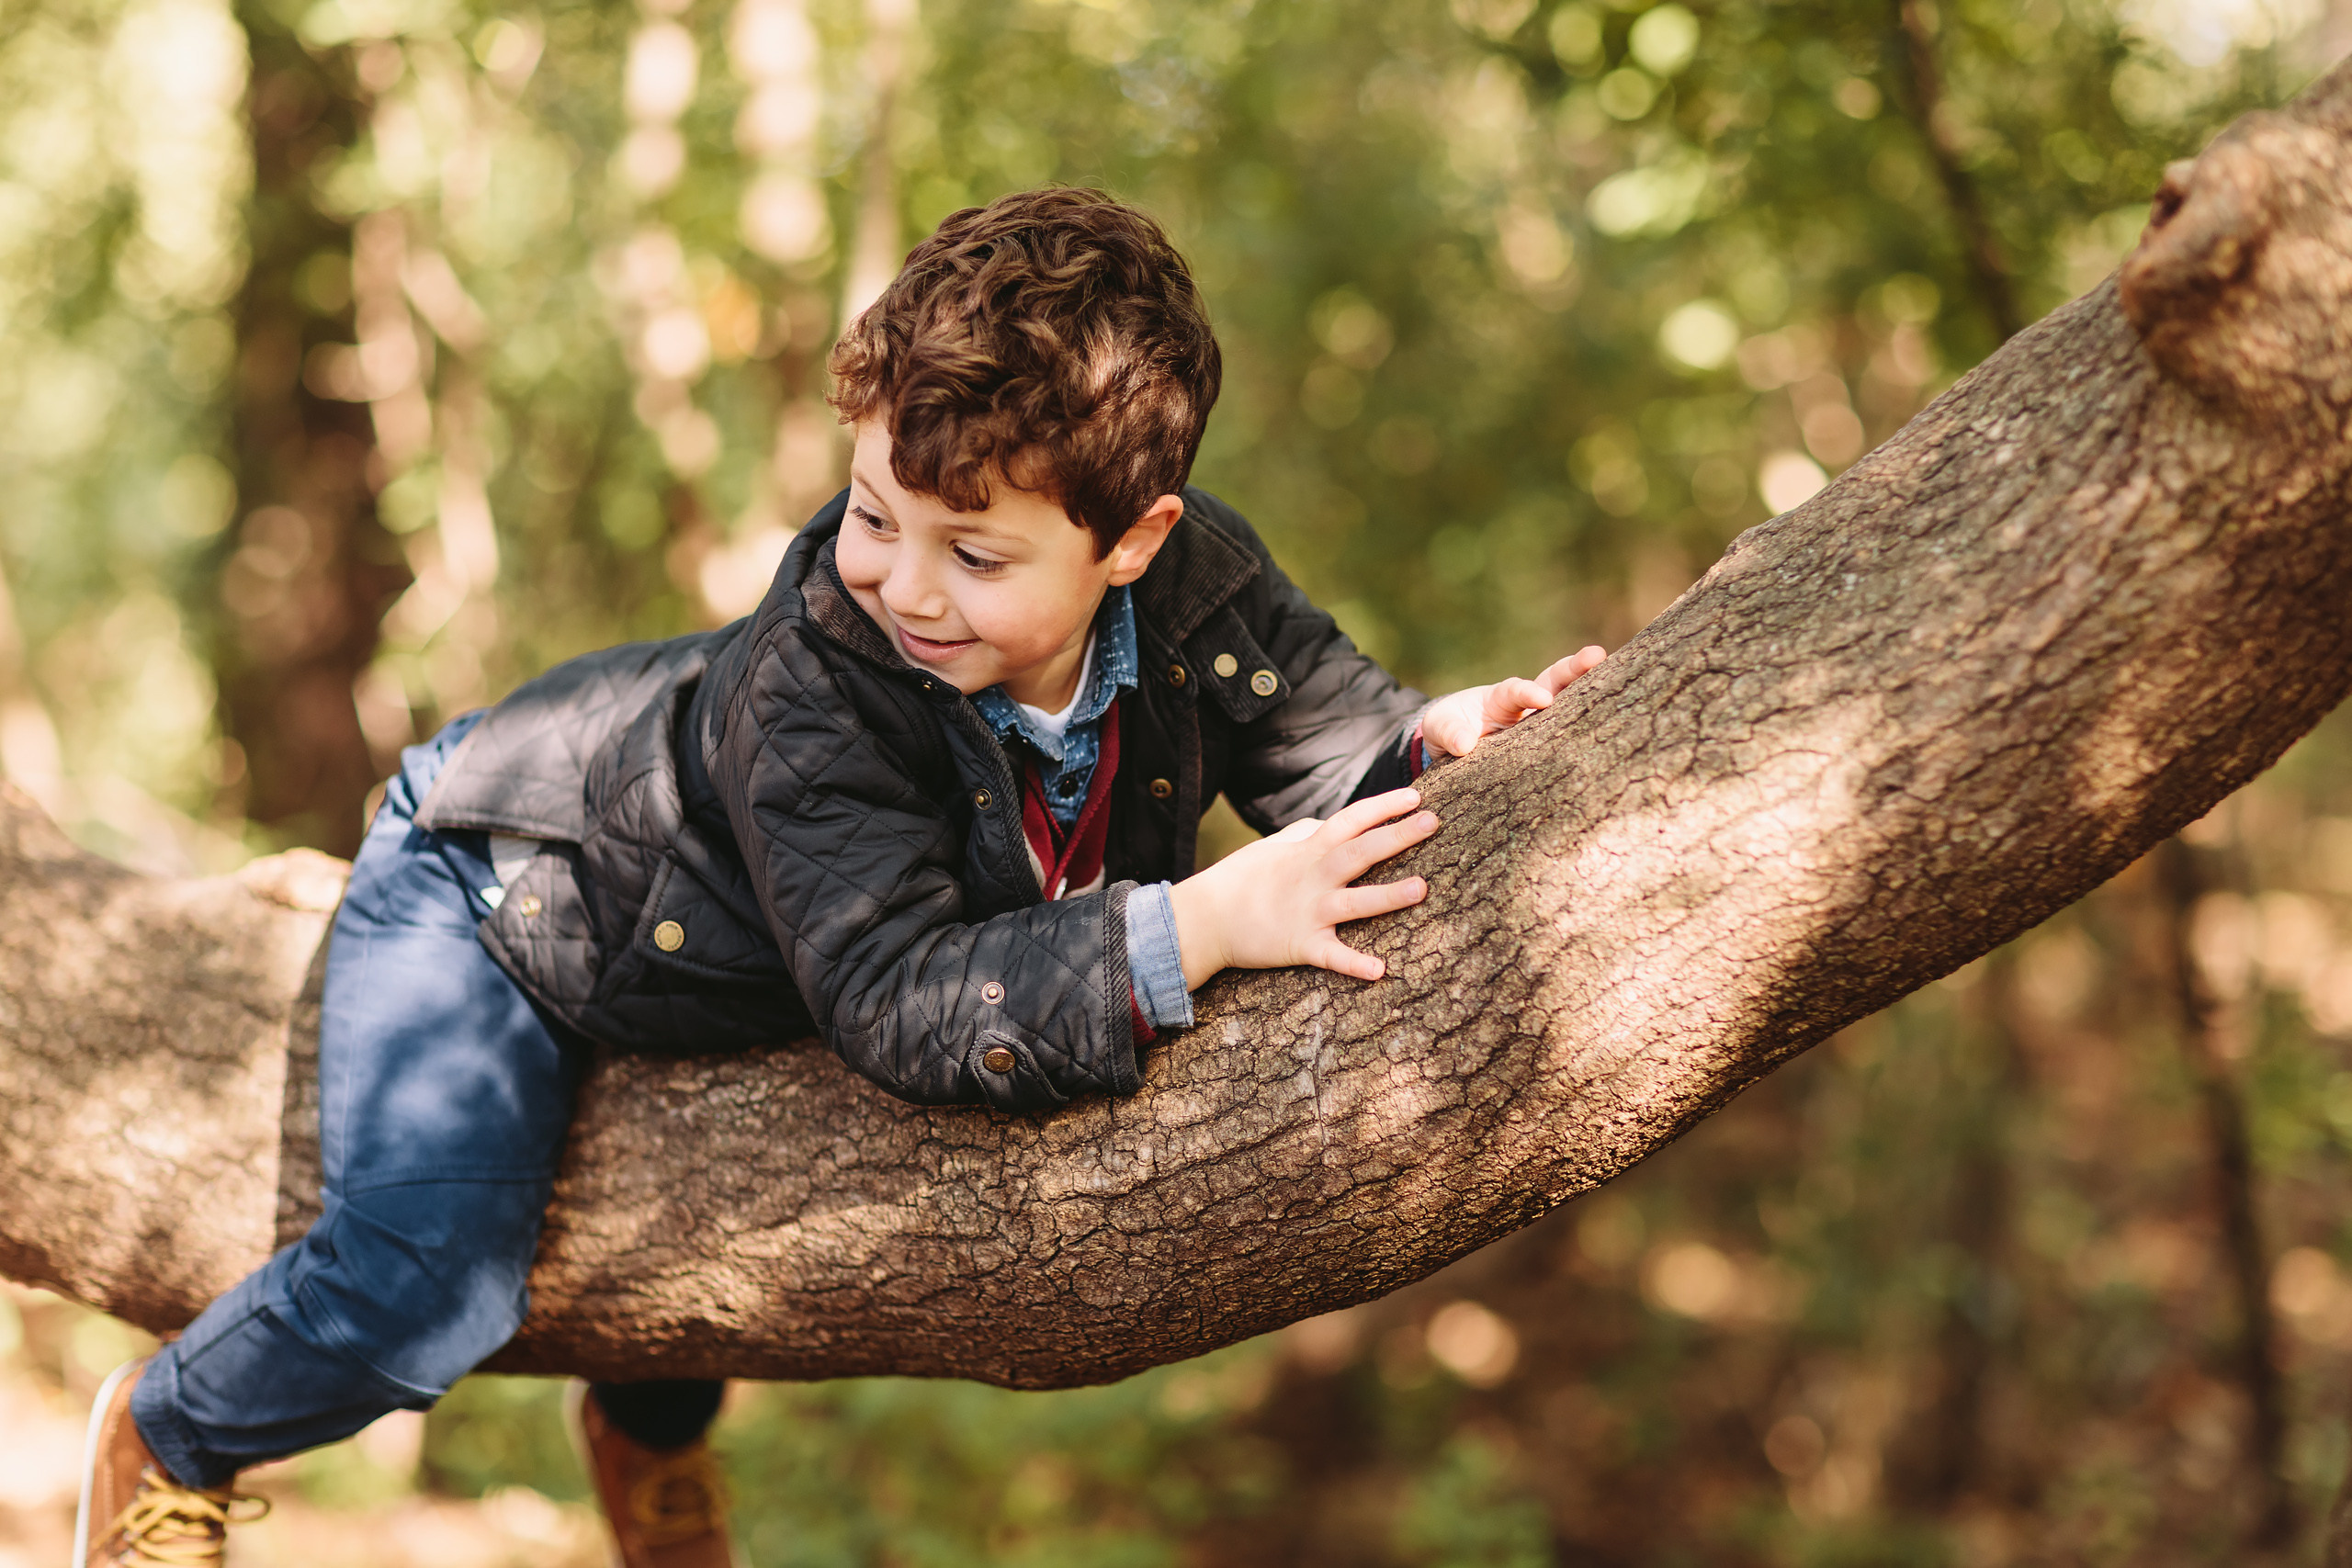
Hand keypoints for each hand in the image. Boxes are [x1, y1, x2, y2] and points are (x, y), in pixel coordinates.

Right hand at [1166, 787, 1436, 985]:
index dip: (1382, 807)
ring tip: (1422, 888)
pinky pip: (1331, 955)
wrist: (1204, 918)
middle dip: (1397, 837)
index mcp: (1308, 850)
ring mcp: (1308, 911)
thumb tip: (1324, 821)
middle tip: (1434, 823)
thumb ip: (1303, 833)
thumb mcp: (1272, 848)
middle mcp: (1313, 877)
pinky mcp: (1299, 944)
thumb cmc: (1240, 879)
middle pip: (1360, 852)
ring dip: (1388, 895)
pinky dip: (1354, 963)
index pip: (1351, 820)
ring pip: (1354, 901)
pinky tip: (1380, 970)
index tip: (1415, 797)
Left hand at [1420, 645, 1604, 759]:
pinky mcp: (1549, 749)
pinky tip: (1614, 740)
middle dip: (1574, 668)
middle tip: (1597, 653)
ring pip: (1570, 708)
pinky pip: (1569, 741)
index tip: (1542, 699)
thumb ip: (1449, 732)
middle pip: (1554, 683)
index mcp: (1499, 698)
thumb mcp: (1439, 728)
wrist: (1455, 750)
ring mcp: (1541, 727)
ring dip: (1592, 698)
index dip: (1528, 692)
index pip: (1515, 690)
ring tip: (1619, 690)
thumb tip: (1464, 747)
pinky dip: (1589, 736)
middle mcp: (1527, 708)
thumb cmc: (1449, 730)